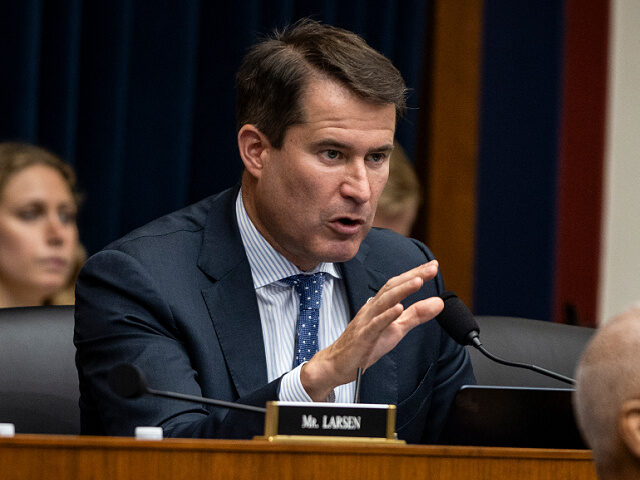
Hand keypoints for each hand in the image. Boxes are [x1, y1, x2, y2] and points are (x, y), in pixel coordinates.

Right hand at [300, 260, 443, 400]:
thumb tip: (439, 303)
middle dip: (412, 276)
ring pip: (384, 301)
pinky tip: (399, 309)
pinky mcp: (363, 337)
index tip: (433, 265)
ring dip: (401, 290)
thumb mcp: (397, 329)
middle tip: (431, 268)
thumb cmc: (366, 344)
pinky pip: (375, 324)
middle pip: (392, 287)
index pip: (398, 285)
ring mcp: (366, 321)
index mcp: (379, 305)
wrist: (338, 363)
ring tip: (418, 281)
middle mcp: (372, 308)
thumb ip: (416, 315)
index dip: (415, 274)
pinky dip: (387, 315)